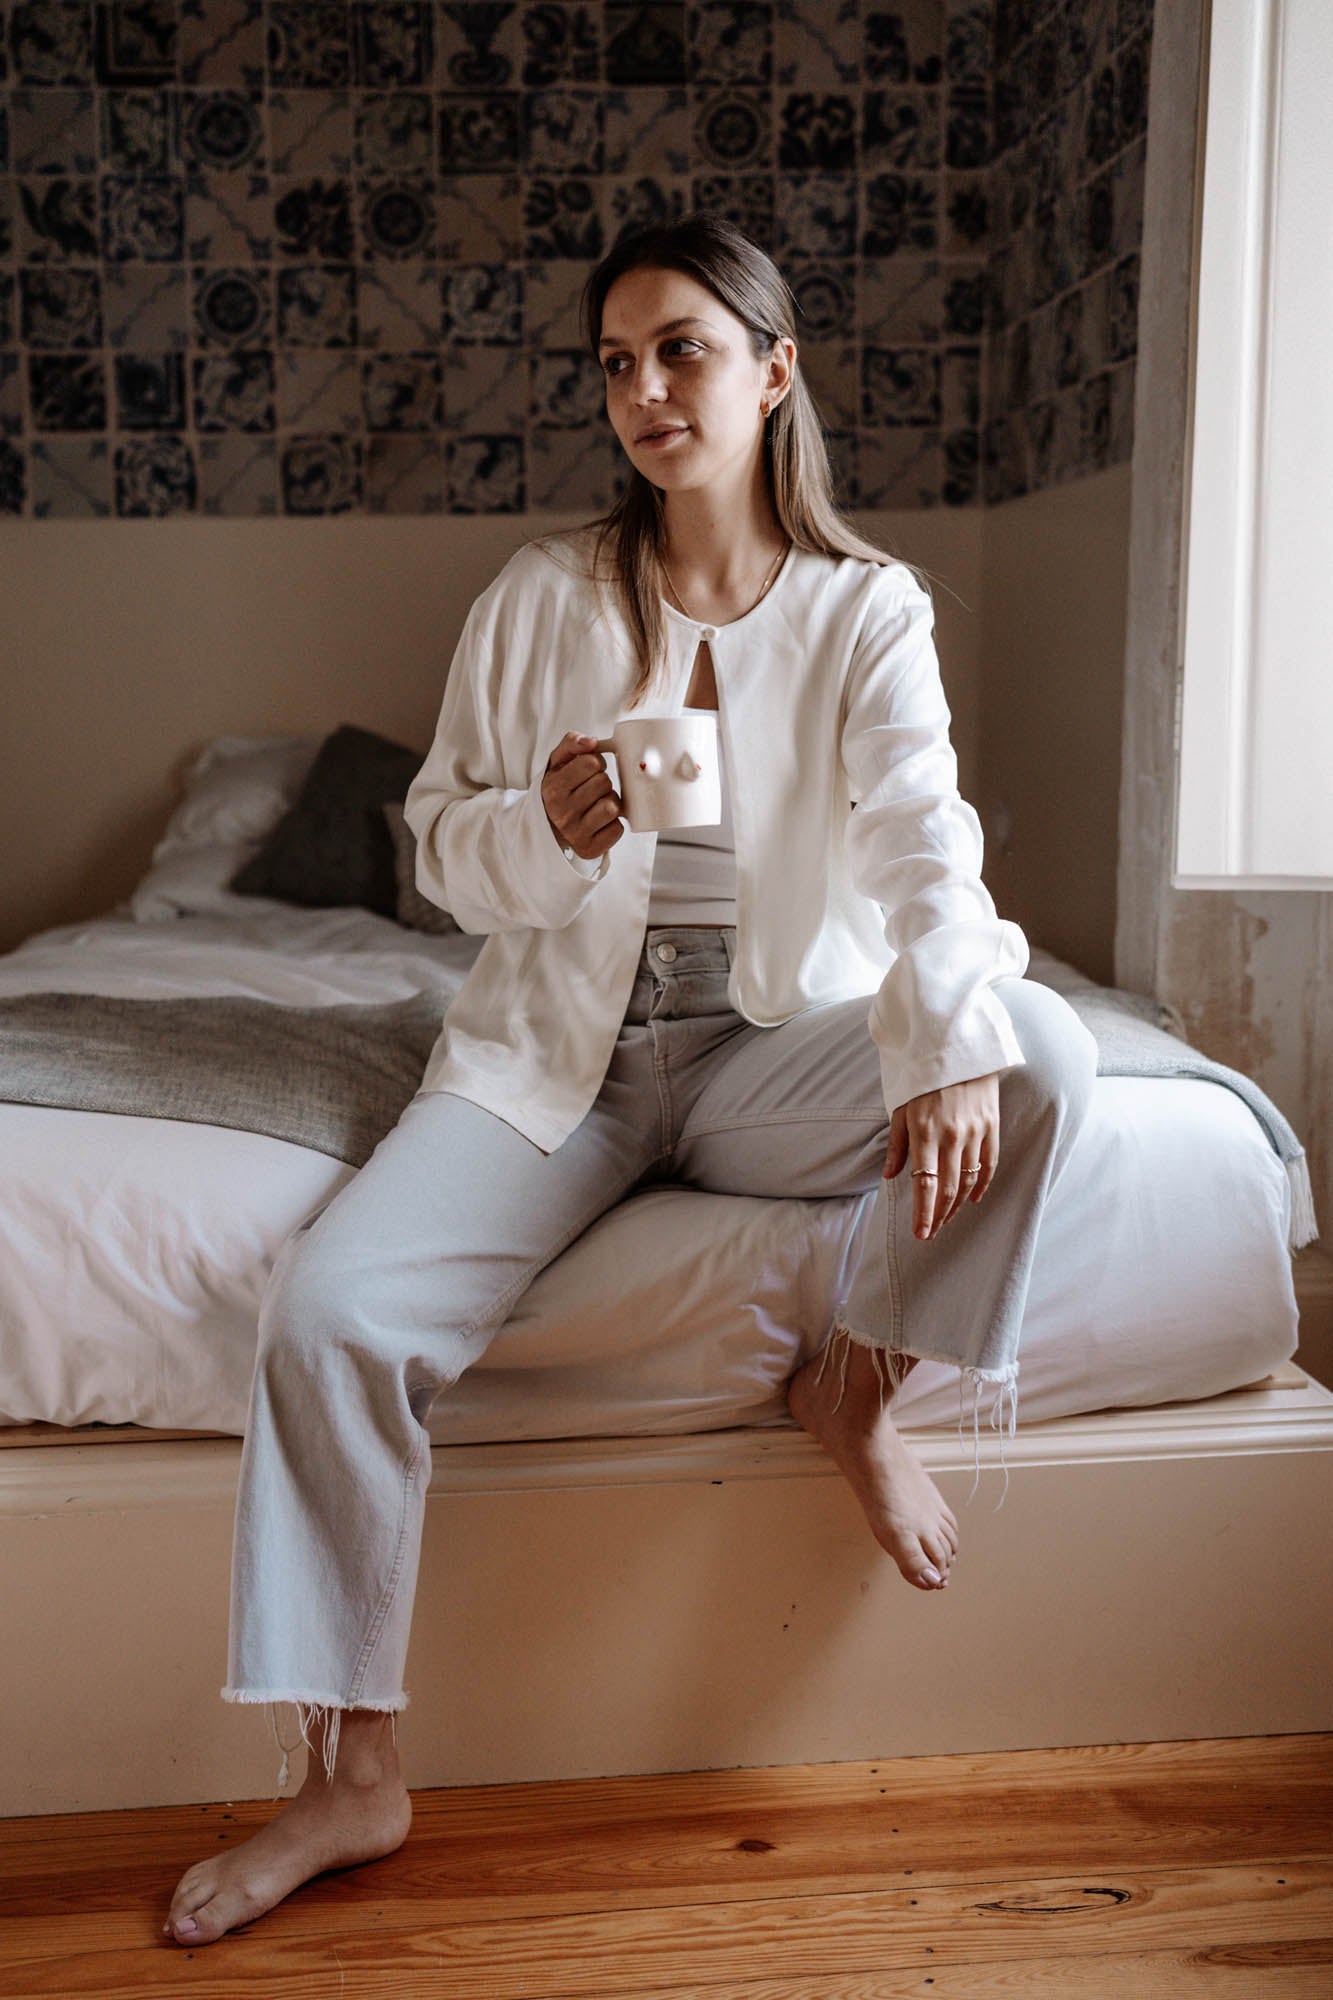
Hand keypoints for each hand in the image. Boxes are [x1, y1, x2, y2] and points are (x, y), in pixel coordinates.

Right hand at [541, 732, 624, 861]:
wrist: (548, 827)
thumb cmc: (558, 791)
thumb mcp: (557, 763)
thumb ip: (571, 743)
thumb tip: (591, 742)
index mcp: (553, 789)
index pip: (592, 762)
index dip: (595, 762)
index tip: (588, 770)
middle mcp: (563, 813)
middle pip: (604, 783)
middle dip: (602, 782)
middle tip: (591, 789)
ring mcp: (576, 833)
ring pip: (613, 806)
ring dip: (610, 802)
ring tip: (596, 805)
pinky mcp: (591, 849)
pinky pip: (617, 829)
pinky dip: (613, 824)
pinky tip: (600, 822)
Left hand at [882, 1073, 1000, 1240]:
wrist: (958, 1046)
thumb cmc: (922, 1077)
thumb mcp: (900, 1107)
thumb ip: (897, 1144)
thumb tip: (890, 1176)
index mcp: (925, 1132)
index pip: (925, 1184)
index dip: (923, 1213)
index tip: (920, 1233)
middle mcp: (951, 1136)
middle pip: (948, 1189)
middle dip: (938, 1215)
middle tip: (930, 1232)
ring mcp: (974, 1132)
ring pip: (968, 1181)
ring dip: (957, 1205)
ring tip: (945, 1219)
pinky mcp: (991, 1125)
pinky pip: (989, 1164)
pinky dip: (982, 1185)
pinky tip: (973, 1199)